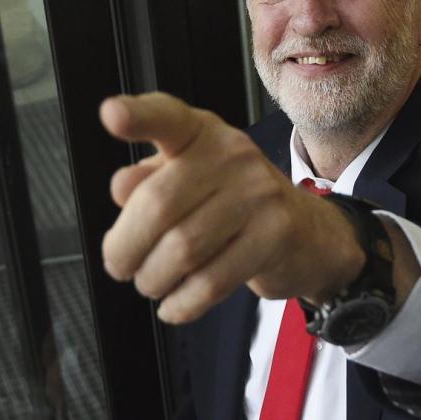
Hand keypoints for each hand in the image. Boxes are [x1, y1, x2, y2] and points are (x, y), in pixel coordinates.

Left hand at [99, 92, 364, 323]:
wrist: (308, 233)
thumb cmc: (234, 204)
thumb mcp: (189, 181)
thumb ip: (149, 181)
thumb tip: (122, 186)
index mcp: (203, 134)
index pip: (168, 118)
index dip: (139, 116)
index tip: (112, 115)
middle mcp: (234, 155)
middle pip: (159, 205)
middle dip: (125, 247)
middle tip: (119, 266)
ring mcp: (260, 194)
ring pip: (183, 250)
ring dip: (153, 279)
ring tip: (151, 283)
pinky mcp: (275, 236)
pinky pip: (212, 282)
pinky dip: (182, 303)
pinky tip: (174, 305)